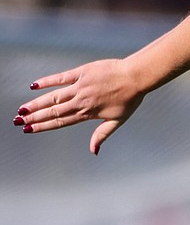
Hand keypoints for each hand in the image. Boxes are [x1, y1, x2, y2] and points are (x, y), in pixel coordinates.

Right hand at [15, 58, 144, 154]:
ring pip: (53, 96)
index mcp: (88, 114)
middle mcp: (81, 101)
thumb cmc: (129, 100)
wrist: (135, 77)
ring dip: (36, 103)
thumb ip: (102, 134)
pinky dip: (46, 81)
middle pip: (53, 111)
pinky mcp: (81, 72)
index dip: (43, 126)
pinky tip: (33, 85)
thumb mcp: (117, 121)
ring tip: (22, 109)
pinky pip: (60, 77)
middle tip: (18, 121)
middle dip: (34, 117)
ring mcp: (80, 86)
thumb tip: (93, 152)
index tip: (29, 130)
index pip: (61, 122)